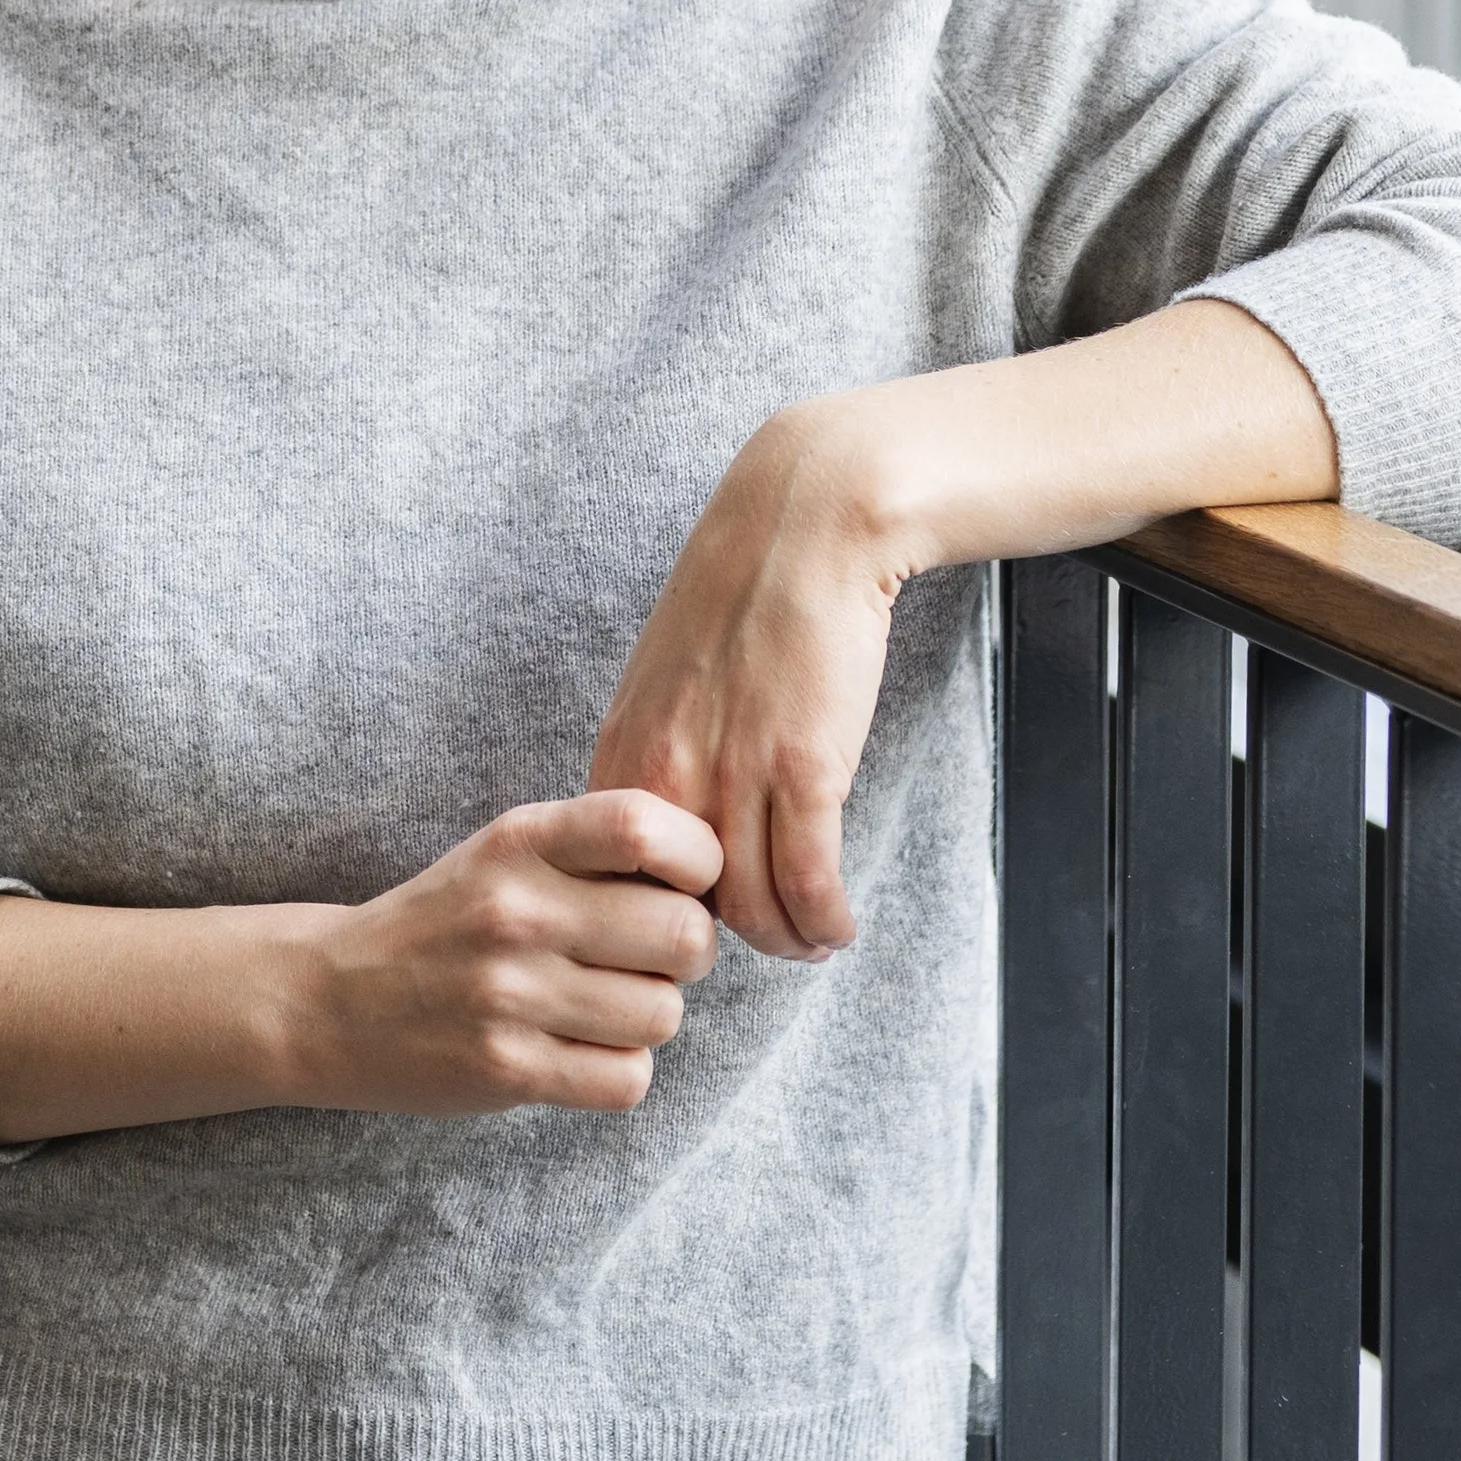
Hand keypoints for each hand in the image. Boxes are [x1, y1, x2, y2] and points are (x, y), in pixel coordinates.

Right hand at [293, 790, 722, 1116]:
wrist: (329, 999)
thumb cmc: (448, 919)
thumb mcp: (508, 851)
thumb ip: (600, 848)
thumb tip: (719, 877)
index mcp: (523, 839)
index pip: (649, 826)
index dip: (698, 858)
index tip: (686, 882)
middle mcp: (517, 910)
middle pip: (684, 935)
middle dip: (685, 953)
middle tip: (647, 958)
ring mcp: (509, 994)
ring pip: (663, 1015)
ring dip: (648, 1017)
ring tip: (601, 1005)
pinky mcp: (506, 1070)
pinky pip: (627, 1080)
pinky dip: (617, 1072)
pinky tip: (578, 1050)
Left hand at [588, 310, 1337, 963]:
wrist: (807, 520)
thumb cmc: (748, 593)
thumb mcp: (672, 674)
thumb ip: (663, 749)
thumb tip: (674, 825)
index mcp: (626, 746)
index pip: (621, 877)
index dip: (662, 909)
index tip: (699, 916)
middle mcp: (666, 770)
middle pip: (681, 907)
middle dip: (719, 939)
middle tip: (760, 940)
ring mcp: (732, 774)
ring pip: (751, 910)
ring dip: (786, 941)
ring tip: (811, 939)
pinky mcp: (804, 770)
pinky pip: (809, 884)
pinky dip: (825, 921)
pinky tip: (838, 924)